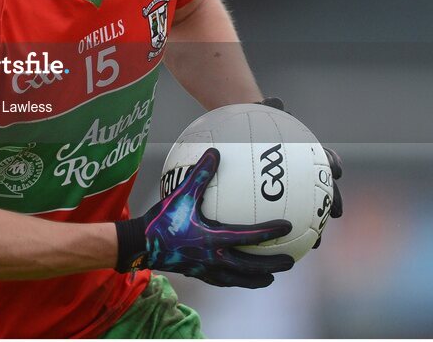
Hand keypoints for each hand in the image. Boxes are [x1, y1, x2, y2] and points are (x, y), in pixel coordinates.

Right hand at [115, 148, 293, 287]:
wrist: (141, 245)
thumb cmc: (161, 219)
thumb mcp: (181, 194)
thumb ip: (200, 175)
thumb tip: (215, 152)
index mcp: (213, 240)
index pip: (249, 237)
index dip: (270, 232)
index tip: (287, 226)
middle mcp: (214, 259)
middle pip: (251, 267)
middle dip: (272, 265)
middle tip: (291, 262)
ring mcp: (206, 270)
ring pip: (239, 279)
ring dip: (256, 278)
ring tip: (269, 278)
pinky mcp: (198, 274)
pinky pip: (222, 280)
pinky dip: (235, 280)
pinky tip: (237, 275)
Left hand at [259, 97, 342, 246]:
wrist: (245, 132)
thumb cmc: (254, 121)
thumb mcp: (260, 113)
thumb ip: (270, 108)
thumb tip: (276, 100)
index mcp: (307, 153)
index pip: (326, 158)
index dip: (332, 163)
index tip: (335, 170)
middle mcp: (307, 174)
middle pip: (326, 190)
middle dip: (334, 201)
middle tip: (336, 212)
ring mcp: (296, 190)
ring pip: (311, 211)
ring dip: (315, 226)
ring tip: (315, 241)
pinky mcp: (280, 203)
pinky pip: (283, 219)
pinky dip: (284, 233)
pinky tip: (275, 247)